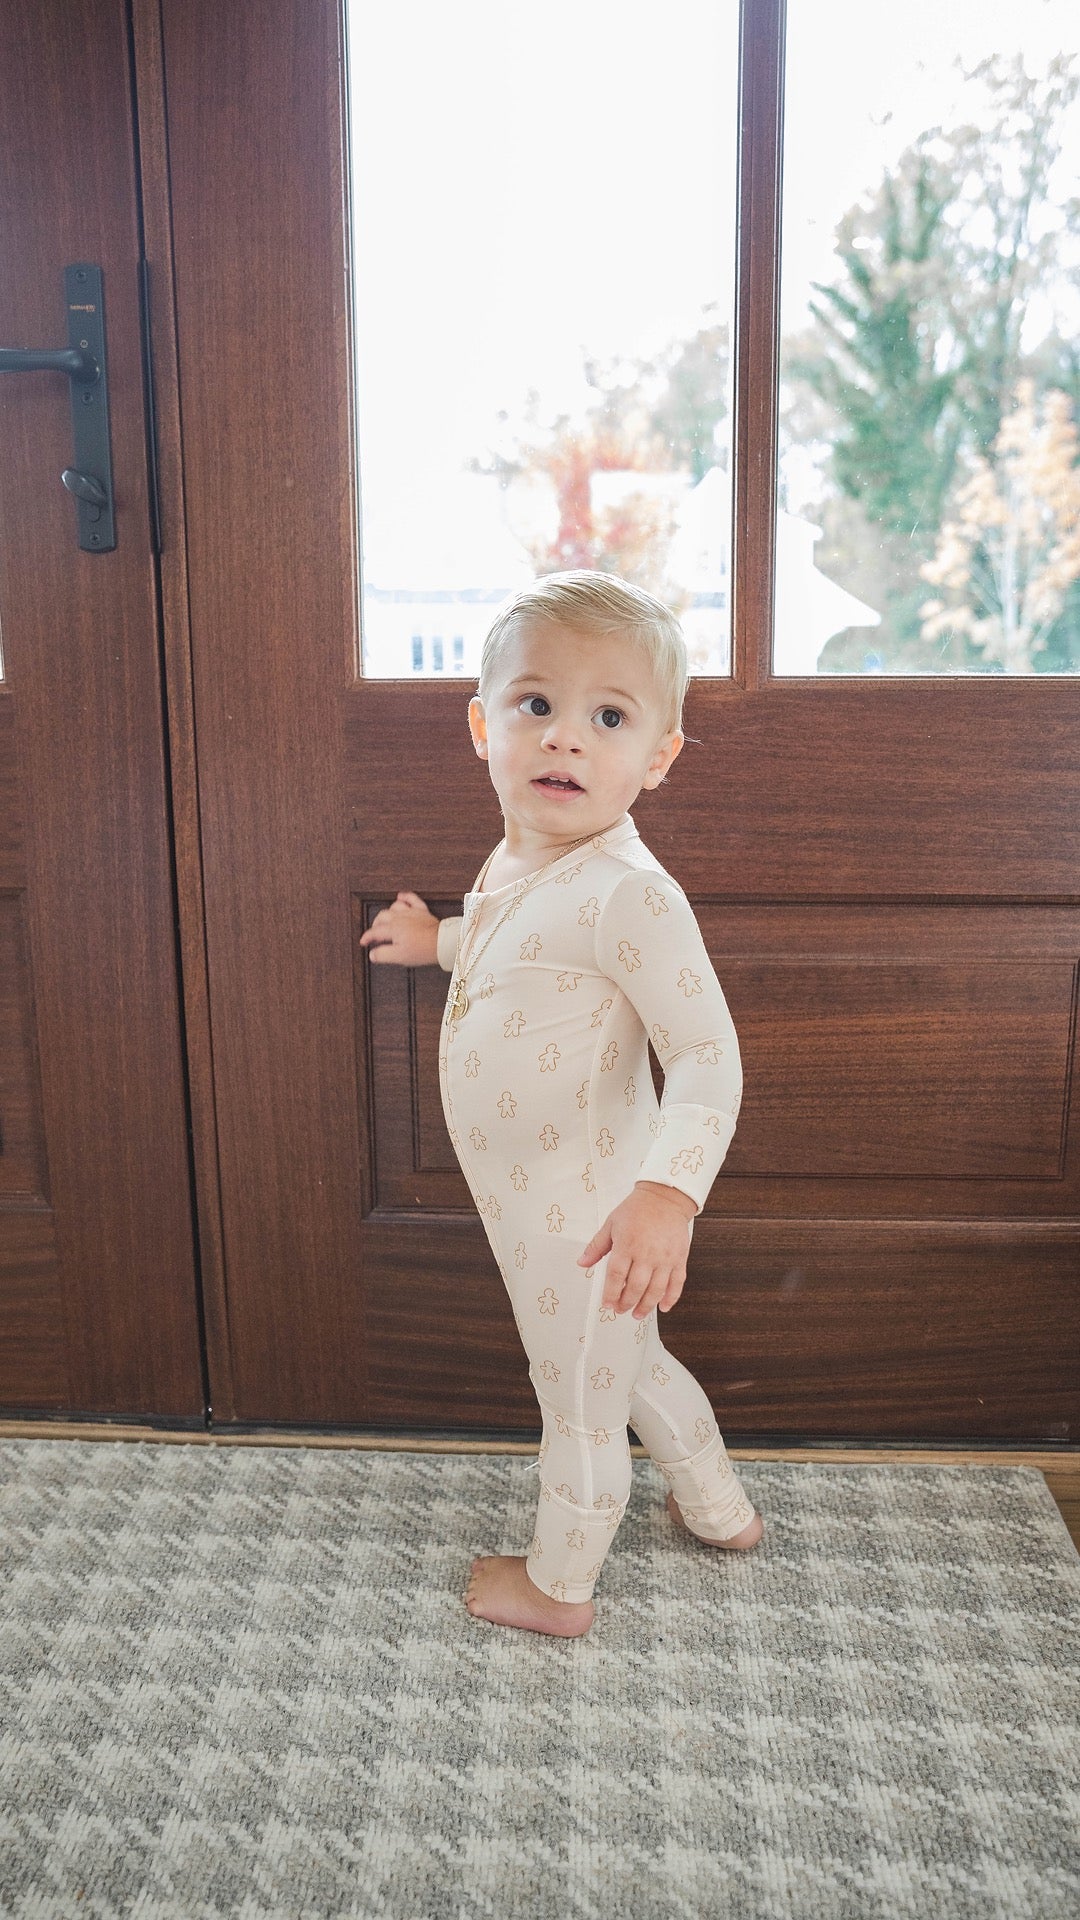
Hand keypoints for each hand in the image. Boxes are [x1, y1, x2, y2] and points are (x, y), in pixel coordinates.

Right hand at [358, 891, 440, 965]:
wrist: (442, 943)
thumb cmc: (423, 950)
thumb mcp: (399, 957)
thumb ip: (383, 954)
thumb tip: (373, 954)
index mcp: (393, 929)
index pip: (375, 931)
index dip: (367, 937)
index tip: (364, 942)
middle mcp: (400, 918)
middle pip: (382, 916)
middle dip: (375, 924)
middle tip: (374, 932)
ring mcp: (411, 912)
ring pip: (394, 907)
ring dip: (388, 912)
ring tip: (385, 918)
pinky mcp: (422, 911)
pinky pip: (411, 899)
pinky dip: (404, 897)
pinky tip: (400, 897)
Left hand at [578, 1181, 696, 1318]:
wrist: (665, 1197)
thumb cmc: (637, 1209)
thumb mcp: (611, 1224)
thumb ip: (596, 1246)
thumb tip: (582, 1263)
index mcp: (627, 1244)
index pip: (616, 1276)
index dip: (611, 1294)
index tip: (607, 1304)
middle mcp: (647, 1254)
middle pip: (635, 1287)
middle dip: (626, 1303)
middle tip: (621, 1310)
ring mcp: (665, 1258)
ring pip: (656, 1290)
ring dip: (646, 1306)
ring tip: (638, 1314)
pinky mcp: (679, 1258)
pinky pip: (677, 1283)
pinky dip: (671, 1298)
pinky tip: (663, 1307)